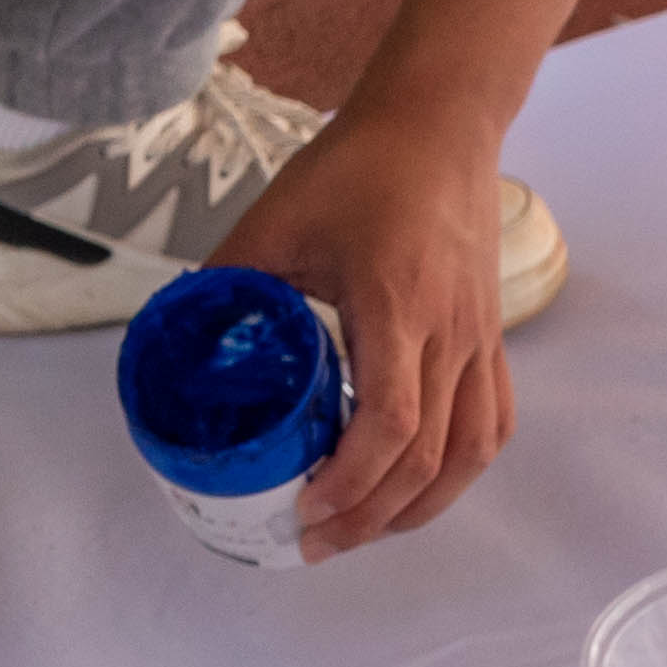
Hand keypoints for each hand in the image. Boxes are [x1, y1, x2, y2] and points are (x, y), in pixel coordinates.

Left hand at [218, 109, 513, 555]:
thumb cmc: (358, 167)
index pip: (390, 424)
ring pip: (469, 453)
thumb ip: (227, 284)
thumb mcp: (276, 222)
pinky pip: (491, 423)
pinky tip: (421, 489)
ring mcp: (479, 339)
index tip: (305, 508)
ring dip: (419, 507)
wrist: (439, 124)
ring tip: (366, 530)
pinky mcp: (491, 337)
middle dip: (370, 517)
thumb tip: (174, 347)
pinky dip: (460, 471)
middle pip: (427, 459)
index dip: (350, 482)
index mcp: (395, 306)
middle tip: (315, 542)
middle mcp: (448, 333)